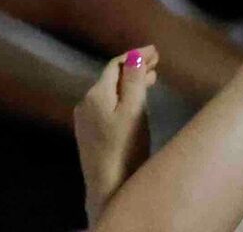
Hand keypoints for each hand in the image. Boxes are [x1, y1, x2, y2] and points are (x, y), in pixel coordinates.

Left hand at [74, 47, 158, 218]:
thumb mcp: (134, 111)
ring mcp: (85, 121)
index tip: (157, 51)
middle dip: (134, 68)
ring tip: (151, 79)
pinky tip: (134, 103)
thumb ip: (133, 81)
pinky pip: (107, 106)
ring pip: (110, 93)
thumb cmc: (125, 149)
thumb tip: (134, 55)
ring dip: (129, 83)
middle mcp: (85, 104)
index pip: (115, 65)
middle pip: (112, 78)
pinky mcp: (89, 135)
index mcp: (95, 95)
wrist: (107, 191)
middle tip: (157, 63)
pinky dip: (122, 98)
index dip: (136, 55)